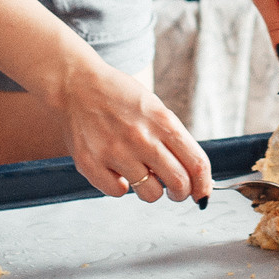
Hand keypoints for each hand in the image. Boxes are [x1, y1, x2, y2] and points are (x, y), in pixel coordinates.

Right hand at [55, 63, 210, 203]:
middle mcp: (141, 137)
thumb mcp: (154, 108)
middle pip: (178, 183)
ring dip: (151, 191)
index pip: (196, 163)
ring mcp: (115, 152)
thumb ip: (172, 138)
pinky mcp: (91, 163)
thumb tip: (192, 174)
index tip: (202, 194)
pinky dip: (120, 186)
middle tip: (175, 191)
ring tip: (142, 175)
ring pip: (150, 194)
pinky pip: (118, 192)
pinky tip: (116, 170)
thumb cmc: (118, 96)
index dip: (204, 185)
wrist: (74, 84)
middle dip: (181, 193)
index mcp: (162, 121)